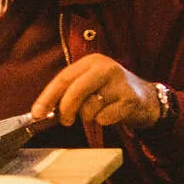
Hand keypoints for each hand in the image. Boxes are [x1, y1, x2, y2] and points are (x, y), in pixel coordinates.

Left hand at [34, 55, 160, 130]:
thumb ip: (68, 92)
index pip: (63, 78)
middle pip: (75, 90)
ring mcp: (120, 82)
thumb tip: (42, 112)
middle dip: (66, 109)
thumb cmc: (110, 93)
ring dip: (89, 117)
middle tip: (65, 121)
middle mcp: (106, 67)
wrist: (146, 99)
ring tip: (98, 111)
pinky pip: (104, 118)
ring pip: (89, 108)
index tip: (37, 114)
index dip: (47, 97)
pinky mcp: (129, 99)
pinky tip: (113, 114)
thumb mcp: (90, 84)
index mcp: (92, 61)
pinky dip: (104, 121)